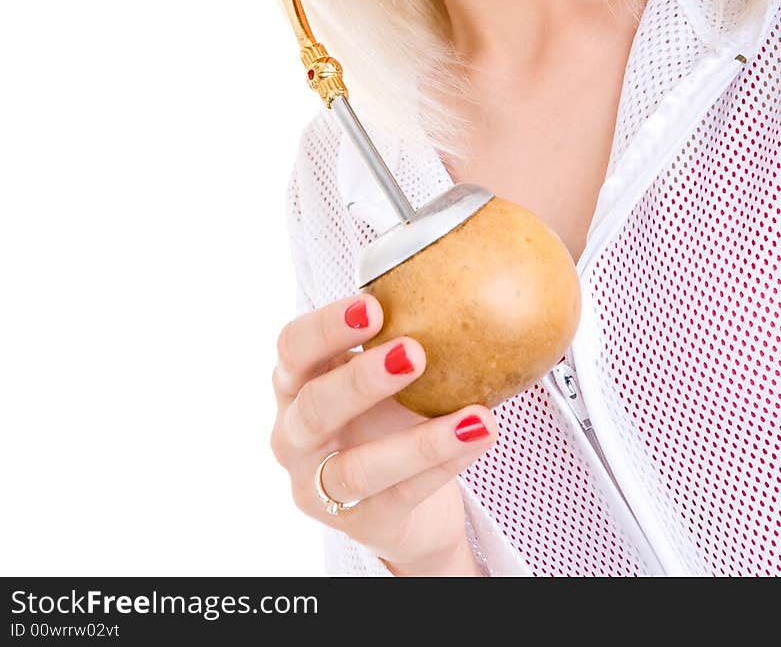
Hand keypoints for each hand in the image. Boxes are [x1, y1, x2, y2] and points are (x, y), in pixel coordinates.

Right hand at [270, 294, 495, 575]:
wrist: (402, 504)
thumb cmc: (385, 418)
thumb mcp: (379, 374)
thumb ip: (397, 332)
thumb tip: (460, 270)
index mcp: (296, 382)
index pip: (292, 347)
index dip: (326, 326)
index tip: (372, 303)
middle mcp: (295, 435)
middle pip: (313, 407)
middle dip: (360, 378)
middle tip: (413, 352)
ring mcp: (320, 485)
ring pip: (356, 468)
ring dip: (417, 439)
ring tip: (472, 415)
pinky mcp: (359, 522)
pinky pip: (403, 494)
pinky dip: (445, 463)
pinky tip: (479, 435)